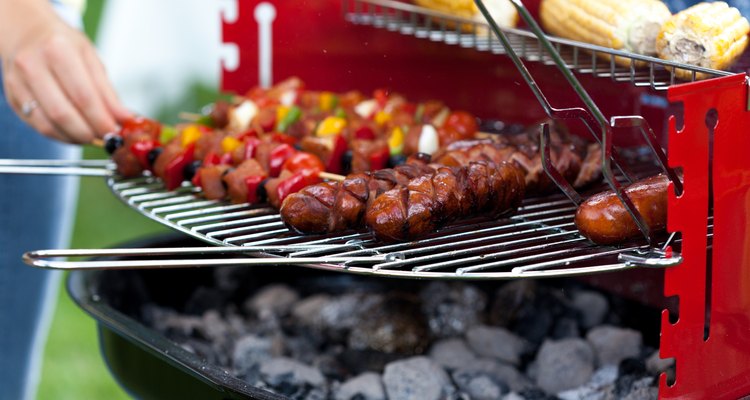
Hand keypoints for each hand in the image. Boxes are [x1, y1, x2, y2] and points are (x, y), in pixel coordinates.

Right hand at [0, 1, 131, 143]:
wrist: (27, 33)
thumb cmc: (62, 45)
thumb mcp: (91, 59)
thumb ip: (108, 92)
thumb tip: (125, 118)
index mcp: (57, 50)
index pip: (83, 96)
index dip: (101, 120)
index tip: (116, 131)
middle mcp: (32, 65)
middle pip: (63, 114)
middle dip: (89, 132)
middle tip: (106, 138)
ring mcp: (18, 83)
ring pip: (48, 125)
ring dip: (75, 138)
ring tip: (93, 136)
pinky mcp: (12, 98)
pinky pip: (38, 126)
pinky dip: (61, 136)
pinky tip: (75, 133)